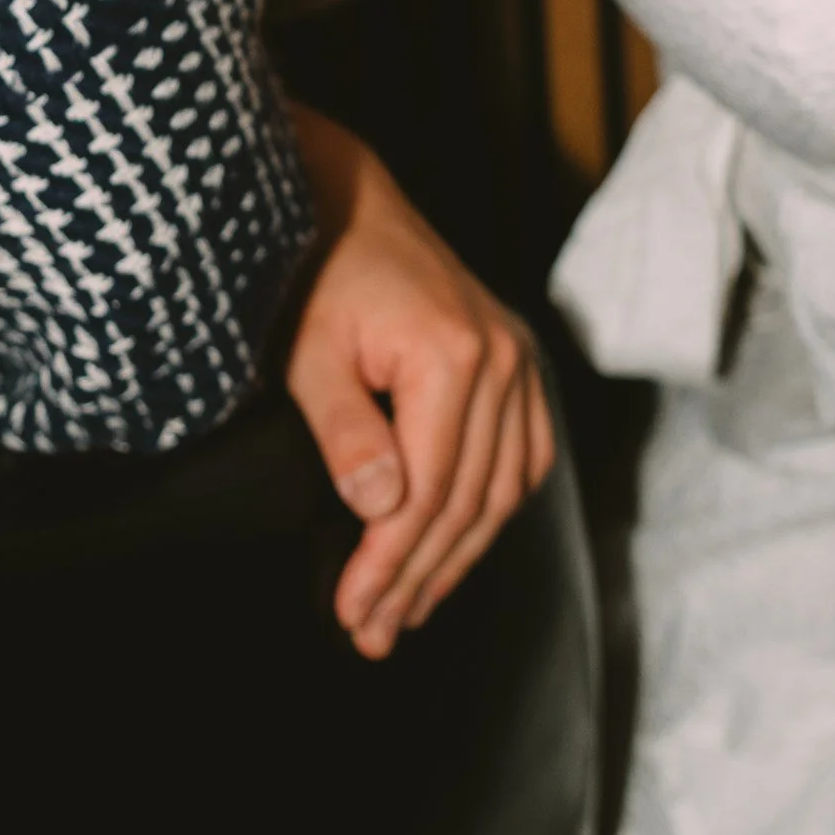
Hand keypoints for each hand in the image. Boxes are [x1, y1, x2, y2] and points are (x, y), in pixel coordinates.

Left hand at [285, 108, 555, 658]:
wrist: (345, 202)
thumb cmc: (317, 273)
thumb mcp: (309, 352)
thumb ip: (345, 430)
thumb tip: (379, 510)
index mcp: (454, 355)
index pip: (429, 492)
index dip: (390, 563)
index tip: (353, 612)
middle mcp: (503, 360)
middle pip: (469, 501)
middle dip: (418, 576)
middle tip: (372, 631)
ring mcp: (518, 360)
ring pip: (502, 490)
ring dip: (457, 558)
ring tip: (407, 610)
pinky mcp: (516, 362)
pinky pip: (525, 456)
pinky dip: (493, 509)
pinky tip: (457, 548)